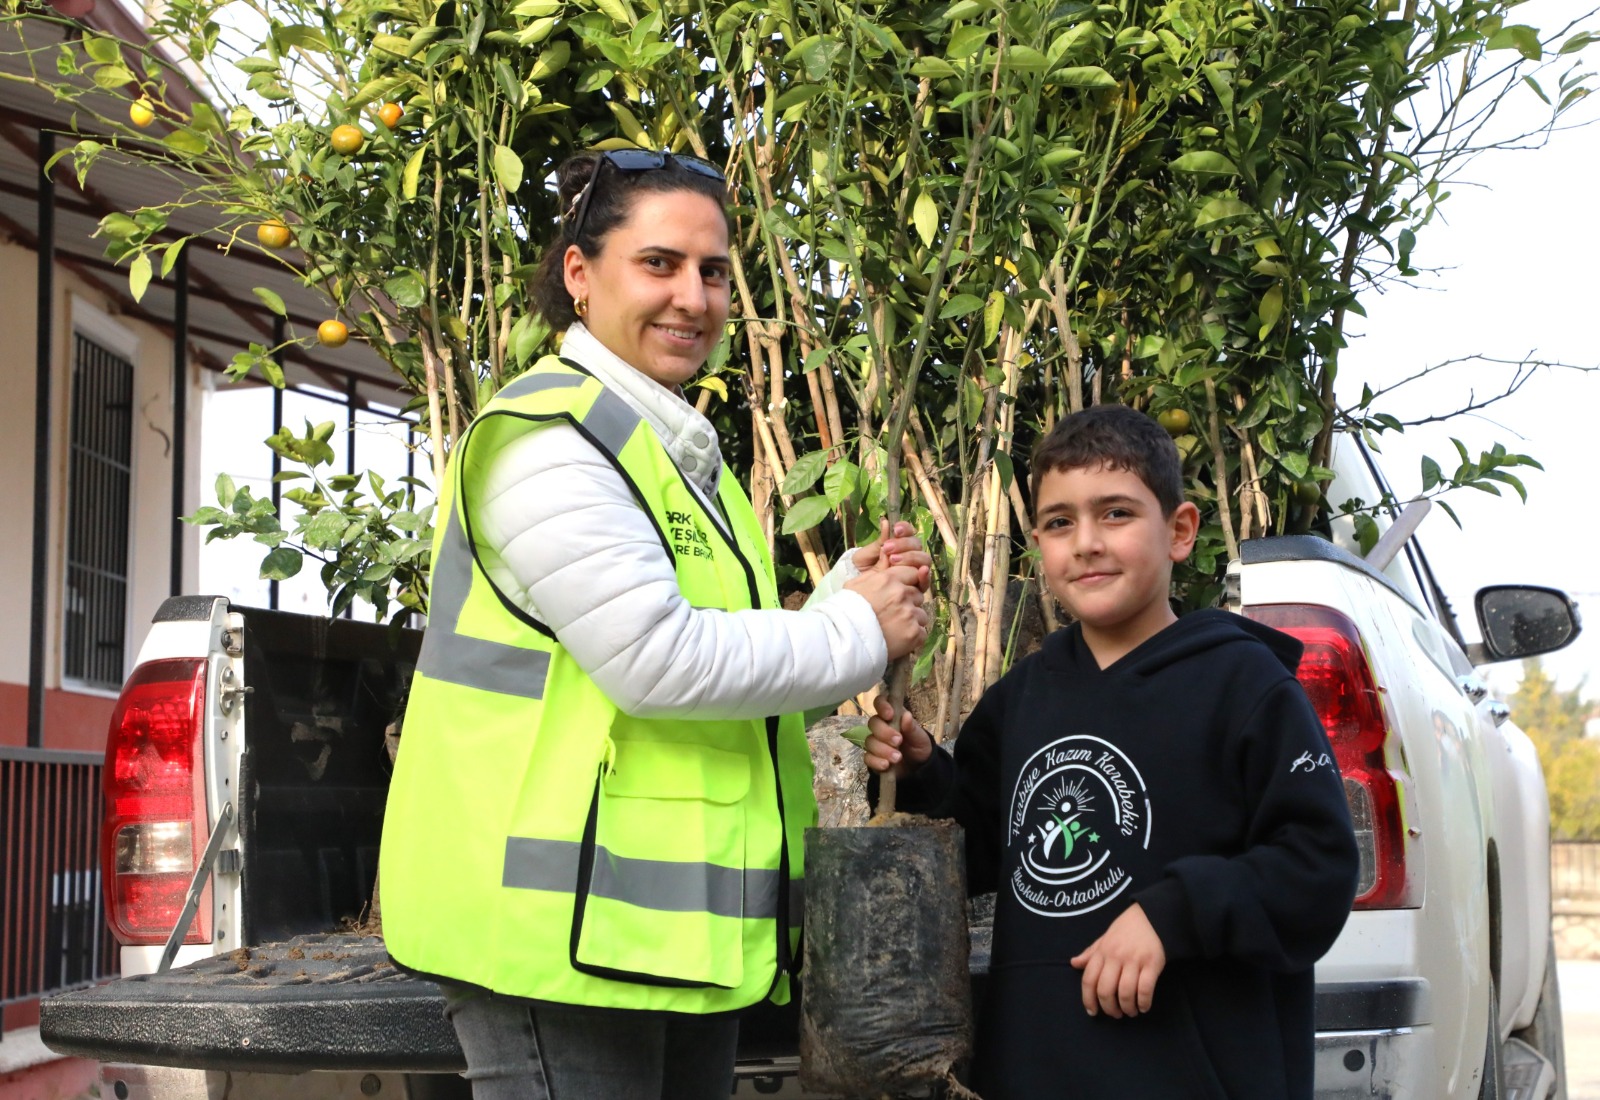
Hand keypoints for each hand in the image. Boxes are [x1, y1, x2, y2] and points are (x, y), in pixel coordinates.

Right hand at [844, 564, 928, 660]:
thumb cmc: (846, 611)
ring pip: (921, 614)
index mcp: (888, 579)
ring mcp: (909, 614)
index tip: (898, 594)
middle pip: (918, 595)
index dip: (907, 584)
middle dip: (910, 603)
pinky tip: (899, 639)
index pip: (913, 573)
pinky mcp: (914, 633)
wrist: (844, 640)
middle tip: (893, 613)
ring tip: (895, 628)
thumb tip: (886, 555)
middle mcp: (901, 594)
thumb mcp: (856, 584)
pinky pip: (922, 632)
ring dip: (912, 620)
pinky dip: (913, 637)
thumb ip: (876, 571)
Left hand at [853, 519, 932, 592]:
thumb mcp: (866, 556)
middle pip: (917, 545)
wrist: (859, 591)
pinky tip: (921, 571)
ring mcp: (915, 570)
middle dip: (903, 544)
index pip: (909, 532)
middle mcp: (910, 555)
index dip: (905, 529)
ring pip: (923, 559)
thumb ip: (878, 542)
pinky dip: (925, 575)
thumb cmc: (863, 570)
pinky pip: (925, 580)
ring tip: (893, 560)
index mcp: (900, 544)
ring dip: (911, 557)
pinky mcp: (917, 586)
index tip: (896, 529)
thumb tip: (885, 522)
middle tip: (887, 548)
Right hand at [862, 692, 933, 776]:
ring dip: (883, 749)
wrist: (919, 767)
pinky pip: (867, 758)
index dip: (881, 705)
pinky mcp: (872, 758)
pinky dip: (876, 762)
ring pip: (869, 741)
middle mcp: (881, 727)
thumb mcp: (920, 736)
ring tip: (898, 757)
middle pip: (873, 723)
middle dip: (884, 732)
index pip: (880, 702)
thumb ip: (912, 727)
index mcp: (892, 716)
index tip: (889, 715)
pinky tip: (886, 765)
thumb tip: (906, 716)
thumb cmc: (918, 745)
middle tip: (898, 741)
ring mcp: (875, 743)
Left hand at [1070, 903, 1165, 1018]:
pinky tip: (1144, 1007)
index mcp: (1102, 952)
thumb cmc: (1126, 929)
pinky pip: (1145, 988)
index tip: (1092, 1012)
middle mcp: (1115, 957)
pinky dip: (1143, 1002)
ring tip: (1130, 1012)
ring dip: (1127, 1008)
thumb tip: (1074, 963)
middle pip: (1105, 990)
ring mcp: (1134, 960)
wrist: (1152, 916)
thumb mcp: (1105, 938)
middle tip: (1115, 1014)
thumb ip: (1091, 953)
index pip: (1089, 979)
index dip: (1088, 999)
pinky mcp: (1152, 963)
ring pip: (1125, 992)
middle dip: (1109, 1008)